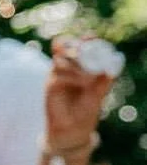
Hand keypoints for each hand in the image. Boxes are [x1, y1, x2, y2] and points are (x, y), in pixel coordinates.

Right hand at [45, 42, 113, 156]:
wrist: (73, 128)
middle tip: (84, 48)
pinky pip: (58, 74)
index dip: (84, 40)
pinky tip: (83, 83)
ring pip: (60, 60)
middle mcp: (66, 68)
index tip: (90, 36)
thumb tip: (113, 64)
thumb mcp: (100, 93)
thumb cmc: (87, 109)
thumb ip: (105, 80)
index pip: (78, 47)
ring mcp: (56, 76)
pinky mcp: (50, 86)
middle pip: (64, 47)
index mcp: (78, 66)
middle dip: (74, 46)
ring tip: (89, 76)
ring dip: (75, 64)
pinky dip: (71, 76)